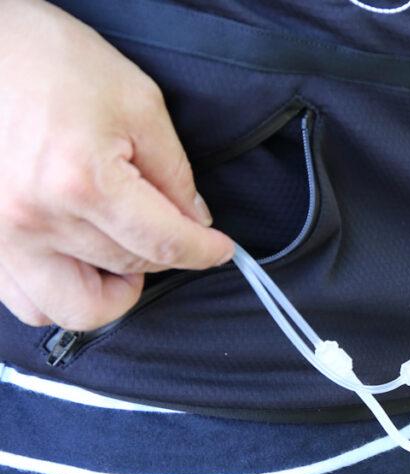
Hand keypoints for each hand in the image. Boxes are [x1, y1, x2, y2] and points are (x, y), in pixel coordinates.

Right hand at [0, 0, 233, 330]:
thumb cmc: (52, 60)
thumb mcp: (137, 103)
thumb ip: (175, 172)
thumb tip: (195, 221)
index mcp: (81, 181)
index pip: (164, 244)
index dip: (204, 252)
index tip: (219, 250)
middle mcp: (35, 219)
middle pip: (127, 272)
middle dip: (161, 257)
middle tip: (165, 229)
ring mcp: (0, 238)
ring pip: (72, 309)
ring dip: (109, 292)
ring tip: (120, 252)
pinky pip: (25, 301)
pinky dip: (59, 293)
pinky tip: (77, 259)